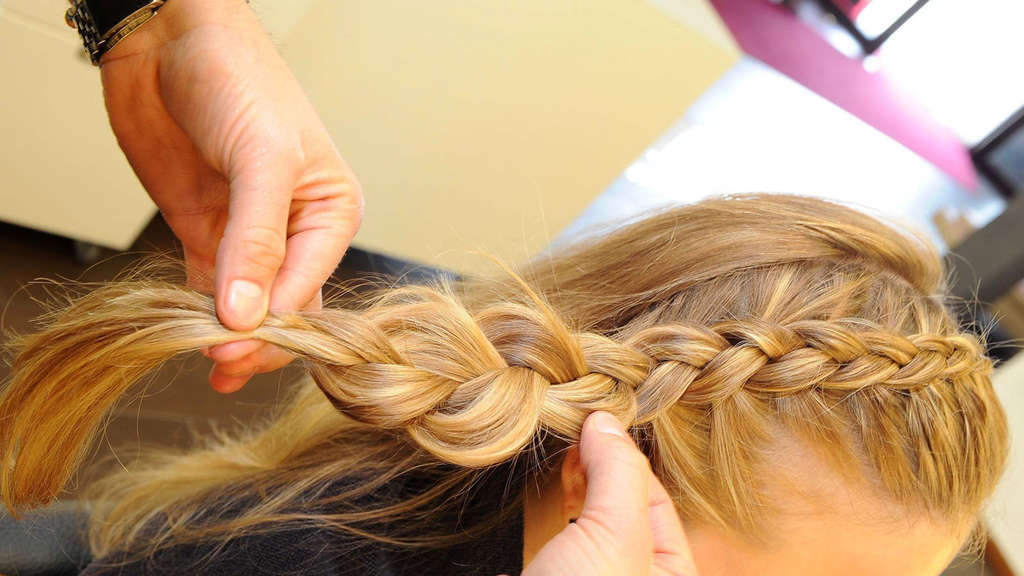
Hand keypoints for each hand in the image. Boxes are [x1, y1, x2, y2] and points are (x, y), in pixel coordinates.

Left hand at [99, 0, 362, 392]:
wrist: (170, 41)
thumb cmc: (238, 80)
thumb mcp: (263, 159)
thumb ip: (257, 239)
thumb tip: (248, 315)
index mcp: (331, 212)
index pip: (312, 284)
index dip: (279, 321)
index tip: (241, 343)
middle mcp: (296, 230)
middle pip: (284, 305)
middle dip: (258, 337)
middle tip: (222, 359)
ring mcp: (248, 235)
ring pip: (247, 306)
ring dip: (229, 337)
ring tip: (211, 365)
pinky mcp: (205, 233)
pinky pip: (207, 288)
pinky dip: (199, 316)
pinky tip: (194, 342)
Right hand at [522, 412, 696, 575]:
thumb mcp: (616, 535)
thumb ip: (618, 473)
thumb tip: (606, 421)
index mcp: (670, 571)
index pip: (656, 496)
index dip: (625, 455)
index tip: (595, 422)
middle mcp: (633, 571)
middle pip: (619, 501)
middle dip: (598, 463)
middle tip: (575, 427)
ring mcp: (589, 574)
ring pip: (585, 514)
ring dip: (572, 481)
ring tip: (559, 445)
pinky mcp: (549, 573)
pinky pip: (555, 531)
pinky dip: (547, 504)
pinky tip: (540, 485)